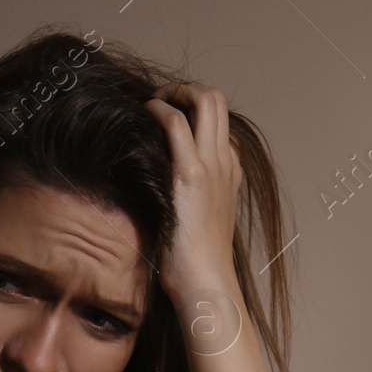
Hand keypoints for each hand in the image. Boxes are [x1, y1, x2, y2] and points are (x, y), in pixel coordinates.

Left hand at [142, 81, 242, 298]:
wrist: (205, 282)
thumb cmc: (195, 262)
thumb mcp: (199, 223)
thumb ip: (190, 200)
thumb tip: (162, 196)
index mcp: (230, 172)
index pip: (219, 125)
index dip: (193, 114)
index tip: (167, 120)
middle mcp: (224, 162)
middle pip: (217, 100)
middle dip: (186, 90)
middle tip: (160, 101)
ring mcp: (211, 166)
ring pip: (205, 99)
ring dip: (174, 91)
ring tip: (151, 104)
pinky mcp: (190, 174)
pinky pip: (175, 123)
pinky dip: (158, 110)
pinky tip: (142, 118)